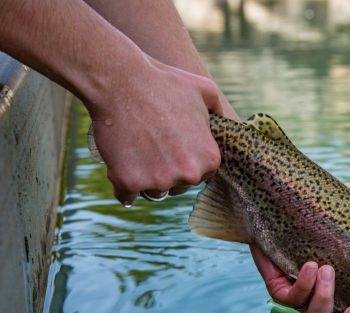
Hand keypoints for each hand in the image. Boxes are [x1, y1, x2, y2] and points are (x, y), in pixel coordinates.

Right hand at [86, 57, 222, 204]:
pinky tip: (121, 168)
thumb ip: (220, 111)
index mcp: (209, 159)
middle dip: (167, 171)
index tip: (173, 146)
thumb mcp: (205, 90)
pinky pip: (127, 195)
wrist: (120, 81)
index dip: (185, 161)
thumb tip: (228, 124)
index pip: (200, 174)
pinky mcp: (129, 182)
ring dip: (145, 179)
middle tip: (151, 145)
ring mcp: (158, 181)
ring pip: (153, 191)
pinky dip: (123, 185)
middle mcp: (188, 175)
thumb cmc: (164, 82)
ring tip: (135, 150)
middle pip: (177, 186)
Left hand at [251, 182, 349, 312]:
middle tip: (331, 271)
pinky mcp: (276, 282)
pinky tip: (308, 266)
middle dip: (330, 300)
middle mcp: (317, 289)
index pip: (346, 310)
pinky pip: (285, 297)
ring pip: (309, 310)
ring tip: (322, 267)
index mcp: (339, 280)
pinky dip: (300, 286)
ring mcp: (296, 288)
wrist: (283, 200)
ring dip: (319, 295)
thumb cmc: (325, 203)